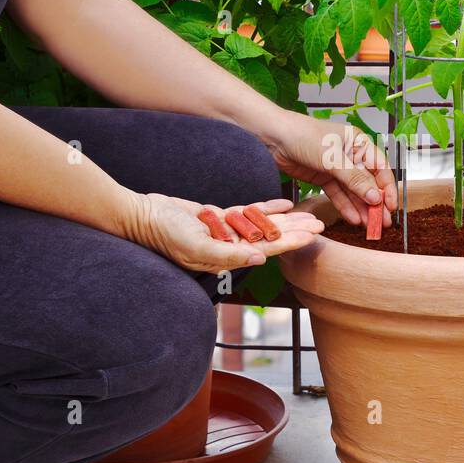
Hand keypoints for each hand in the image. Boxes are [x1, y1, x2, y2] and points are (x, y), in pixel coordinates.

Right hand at [122, 194, 322, 273]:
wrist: (143, 216)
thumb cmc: (165, 235)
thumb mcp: (195, 247)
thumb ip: (227, 255)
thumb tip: (259, 259)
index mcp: (227, 257)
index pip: (266, 250)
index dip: (290, 243)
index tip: (312, 236)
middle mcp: (229, 247)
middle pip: (270, 238)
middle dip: (295, 231)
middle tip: (321, 224)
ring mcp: (224, 232)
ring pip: (262, 225)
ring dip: (285, 220)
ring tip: (308, 214)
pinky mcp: (217, 218)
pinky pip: (247, 213)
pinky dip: (265, 208)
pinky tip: (284, 203)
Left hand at [264, 113, 397, 226]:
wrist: (273, 137)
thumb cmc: (303, 136)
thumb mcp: (333, 158)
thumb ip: (355, 179)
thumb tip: (375, 197)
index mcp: (359, 143)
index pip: (380, 168)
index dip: (387, 188)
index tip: (391, 206)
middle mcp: (351, 155)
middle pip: (368, 183)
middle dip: (376, 203)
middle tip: (382, 222)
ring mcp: (337, 168)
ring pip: (353, 192)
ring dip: (362, 208)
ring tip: (369, 226)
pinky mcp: (324, 178)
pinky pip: (338, 195)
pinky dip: (345, 206)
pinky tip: (353, 219)